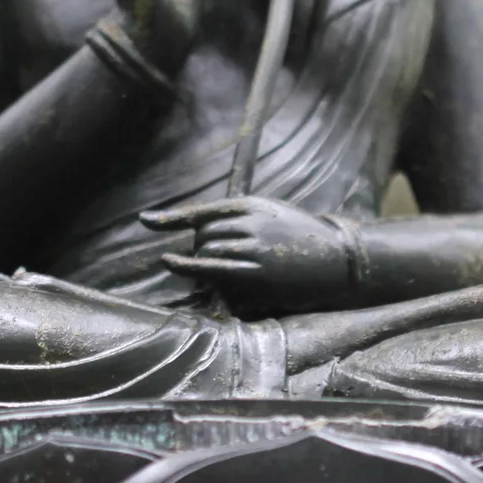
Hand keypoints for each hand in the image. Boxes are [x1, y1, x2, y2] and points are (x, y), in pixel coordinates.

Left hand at [141, 196, 353, 312]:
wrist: (337, 260)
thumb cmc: (301, 235)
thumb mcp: (272, 212)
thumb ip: (238, 216)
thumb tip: (199, 228)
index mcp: (254, 206)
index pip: (203, 212)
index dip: (171, 218)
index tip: (146, 221)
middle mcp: (251, 225)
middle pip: (201, 236)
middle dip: (199, 246)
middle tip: (216, 256)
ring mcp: (252, 252)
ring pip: (205, 254)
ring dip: (202, 261)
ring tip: (223, 267)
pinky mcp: (255, 276)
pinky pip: (213, 272)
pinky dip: (191, 268)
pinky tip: (175, 264)